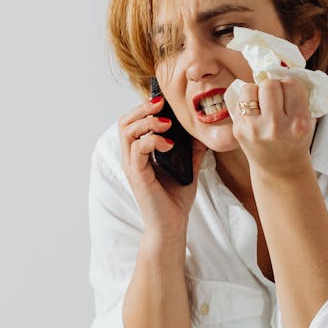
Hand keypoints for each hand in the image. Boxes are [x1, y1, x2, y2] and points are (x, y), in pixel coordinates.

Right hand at [118, 95, 207, 241]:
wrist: (172, 226)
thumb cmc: (175, 199)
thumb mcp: (188, 167)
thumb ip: (192, 149)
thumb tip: (202, 130)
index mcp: (140, 154)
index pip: (133, 122)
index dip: (144, 108)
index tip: (162, 101)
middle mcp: (132, 158)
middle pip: (125, 122)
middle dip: (142, 108)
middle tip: (160, 104)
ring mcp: (132, 166)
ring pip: (127, 131)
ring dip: (147, 121)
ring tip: (166, 123)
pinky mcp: (137, 175)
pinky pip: (138, 149)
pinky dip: (153, 140)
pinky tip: (169, 144)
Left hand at [231, 77, 315, 180]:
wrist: (279, 169)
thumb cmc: (295, 139)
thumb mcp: (307, 120)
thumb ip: (299, 96)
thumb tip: (283, 66)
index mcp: (299, 123)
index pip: (292, 84)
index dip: (290, 86)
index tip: (290, 96)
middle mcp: (276, 127)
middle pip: (270, 84)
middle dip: (273, 88)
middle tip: (276, 99)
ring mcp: (255, 130)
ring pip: (251, 88)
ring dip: (257, 92)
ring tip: (263, 104)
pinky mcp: (239, 130)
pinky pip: (240, 99)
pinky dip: (247, 101)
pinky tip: (254, 113)